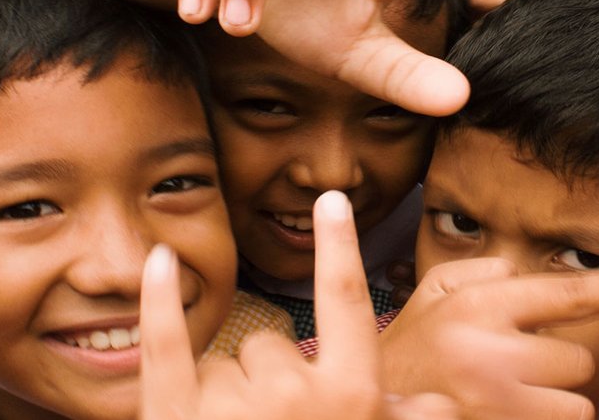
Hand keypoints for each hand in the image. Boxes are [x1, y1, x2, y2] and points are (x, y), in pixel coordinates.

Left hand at [139, 191, 456, 419]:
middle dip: (271, 381)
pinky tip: (162, 260)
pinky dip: (158, 304)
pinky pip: (165, 346)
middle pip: (275, 342)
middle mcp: (295, 395)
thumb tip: (440, 406)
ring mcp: (231, 408)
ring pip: (227, 360)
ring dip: (225, 395)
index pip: (347, 302)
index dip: (340, 247)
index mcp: (350, 399)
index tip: (334, 200)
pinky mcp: (172, 418)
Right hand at [379, 256, 598, 419]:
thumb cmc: (402, 360)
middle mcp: (491, 353)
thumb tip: (517, 273)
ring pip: (576, 404)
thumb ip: (478, 276)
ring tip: (506, 403)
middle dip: (556, 368)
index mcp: (477, 307)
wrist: (358, 415)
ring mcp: (499, 404)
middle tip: (513, 374)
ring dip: (552, 406)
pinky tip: (506, 418)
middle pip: (577, 358)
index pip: (568, 293)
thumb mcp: (428, 299)